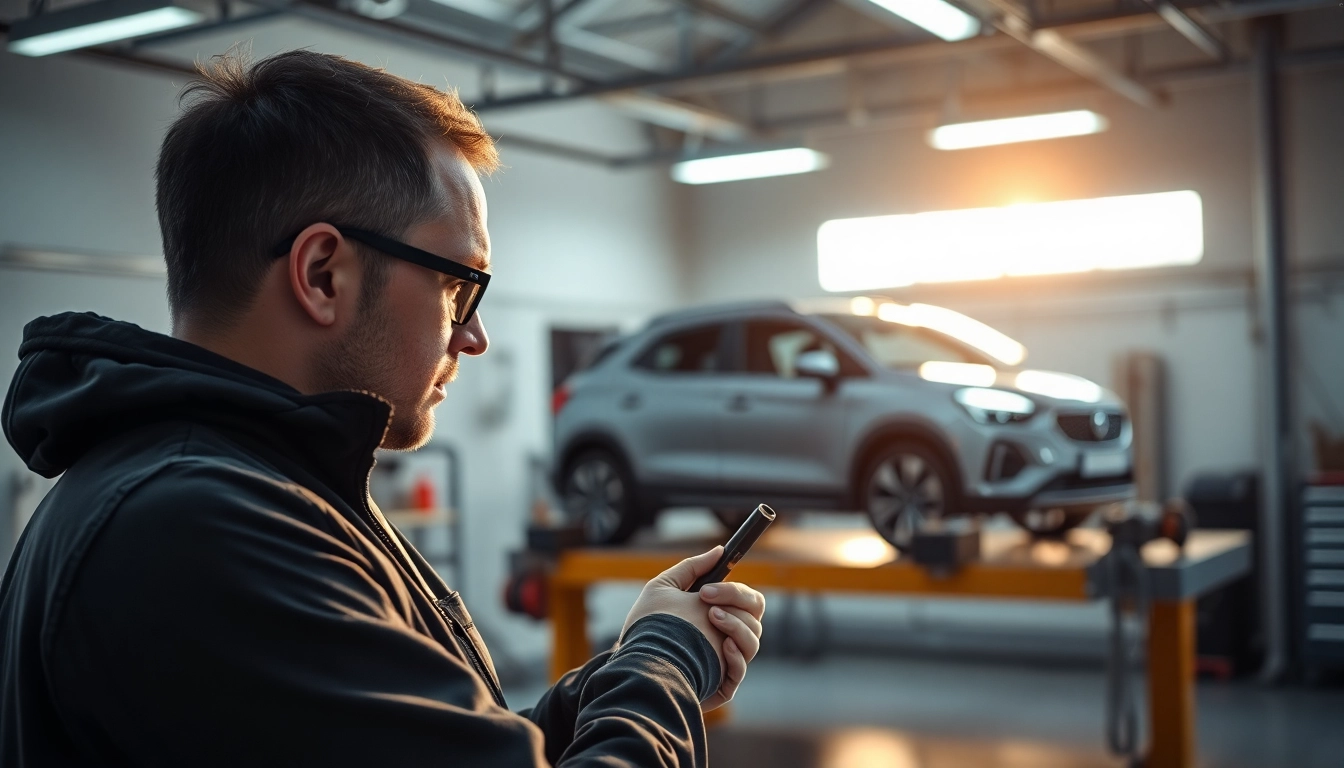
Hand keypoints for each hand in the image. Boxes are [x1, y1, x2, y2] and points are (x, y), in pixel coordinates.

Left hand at [620, 547, 765, 711]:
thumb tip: (720, 551)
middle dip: (738, 603)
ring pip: (752, 642)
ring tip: (711, 619)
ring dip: (736, 626)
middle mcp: (727, 639)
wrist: (633, 661)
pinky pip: (740, 672)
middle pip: (755, 618)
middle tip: (708, 605)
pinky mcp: (721, 687)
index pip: (748, 602)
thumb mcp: (664, 588)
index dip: (735, 591)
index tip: (707, 590)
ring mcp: (726, 663)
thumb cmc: (648, 626)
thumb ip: (692, 568)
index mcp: (720, 616)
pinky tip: (723, 647)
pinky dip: (736, 657)